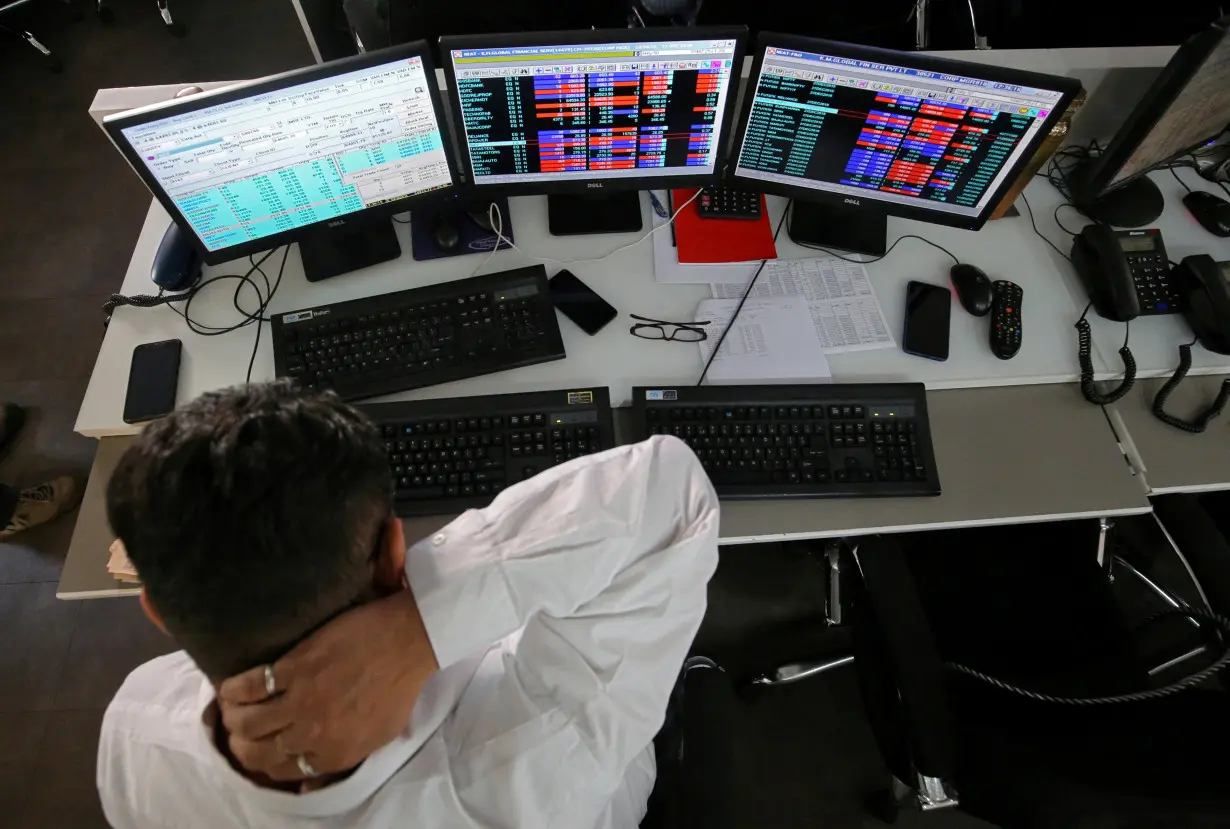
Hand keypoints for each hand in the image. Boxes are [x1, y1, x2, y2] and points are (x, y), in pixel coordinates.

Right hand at [217, 588, 438, 781]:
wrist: (408, 642)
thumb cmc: (398, 688)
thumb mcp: (377, 739)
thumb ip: (340, 764)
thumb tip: (307, 786)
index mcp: (334, 754)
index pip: (282, 772)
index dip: (261, 765)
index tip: (255, 752)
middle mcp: (313, 734)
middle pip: (257, 752)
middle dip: (239, 746)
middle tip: (236, 732)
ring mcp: (302, 700)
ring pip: (247, 721)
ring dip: (231, 719)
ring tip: (229, 710)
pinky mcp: (295, 667)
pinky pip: (250, 686)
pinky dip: (232, 690)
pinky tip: (228, 688)